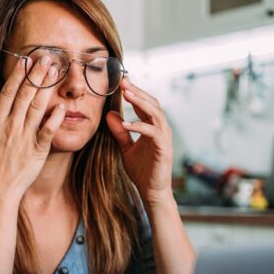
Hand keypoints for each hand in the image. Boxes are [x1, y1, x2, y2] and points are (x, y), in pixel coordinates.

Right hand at [0, 55, 65, 196]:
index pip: (7, 93)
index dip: (17, 76)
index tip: (24, 62)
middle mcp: (10, 126)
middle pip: (24, 94)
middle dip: (36, 74)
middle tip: (46, 58)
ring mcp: (24, 138)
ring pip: (37, 107)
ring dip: (46, 87)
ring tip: (55, 71)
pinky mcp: (37, 151)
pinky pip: (48, 131)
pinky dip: (55, 117)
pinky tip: (62, 105)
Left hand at [105, 78, 173, 204]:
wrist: (151, 192)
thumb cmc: (142, 170)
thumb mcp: (125, 148)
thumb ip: (119, 132)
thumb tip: (109, 115)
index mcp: (153, 127)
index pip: (145, 104)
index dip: (134, 92)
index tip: (121, 82)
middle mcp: (161, 129)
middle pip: (152, 103)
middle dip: (138, 91)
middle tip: (123, 82)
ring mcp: (164, 138)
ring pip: (156, 113)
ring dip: (141, 102)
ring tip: (127, 95)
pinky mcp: (164, 149)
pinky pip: (153, 132)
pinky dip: (140, 126)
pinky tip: (126, 123)